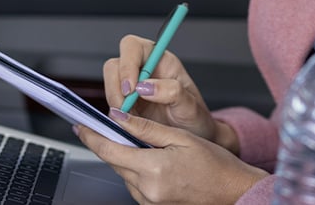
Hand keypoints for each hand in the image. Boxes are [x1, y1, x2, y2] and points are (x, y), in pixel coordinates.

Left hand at [76, 109, 267, 204]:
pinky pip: (135, 184)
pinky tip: (149, 159)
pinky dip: (135, 169)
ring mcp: (149, 202)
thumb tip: (118, 117)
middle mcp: (147, 190)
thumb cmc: (215, 164)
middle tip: (104, 126)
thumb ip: (146, 127)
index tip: (80, 124)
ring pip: (124, 173)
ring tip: (138, 142)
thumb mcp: (180, 137)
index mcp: (153, 169)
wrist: (234, 191)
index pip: (109, 150)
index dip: (91, 136)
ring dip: (124, 156)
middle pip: (114, 162)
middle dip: (108, 143)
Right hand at [105, 34, 238, 151]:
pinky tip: (131, 126)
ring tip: (134, 120)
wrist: (192, 139)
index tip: (131, 88)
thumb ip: (172, 91)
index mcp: (160, 60)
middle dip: (116, 87)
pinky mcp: (124, 107)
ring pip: (109, 87)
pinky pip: (110, 106)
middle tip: (127, 108)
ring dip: (116, 104)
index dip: (127, 63)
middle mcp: (142, 71)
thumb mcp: (190, 105)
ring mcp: (130, 89)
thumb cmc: (195, 118)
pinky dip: (116, 117)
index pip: (133, 47)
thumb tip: (146, 86)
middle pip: (114, 66)